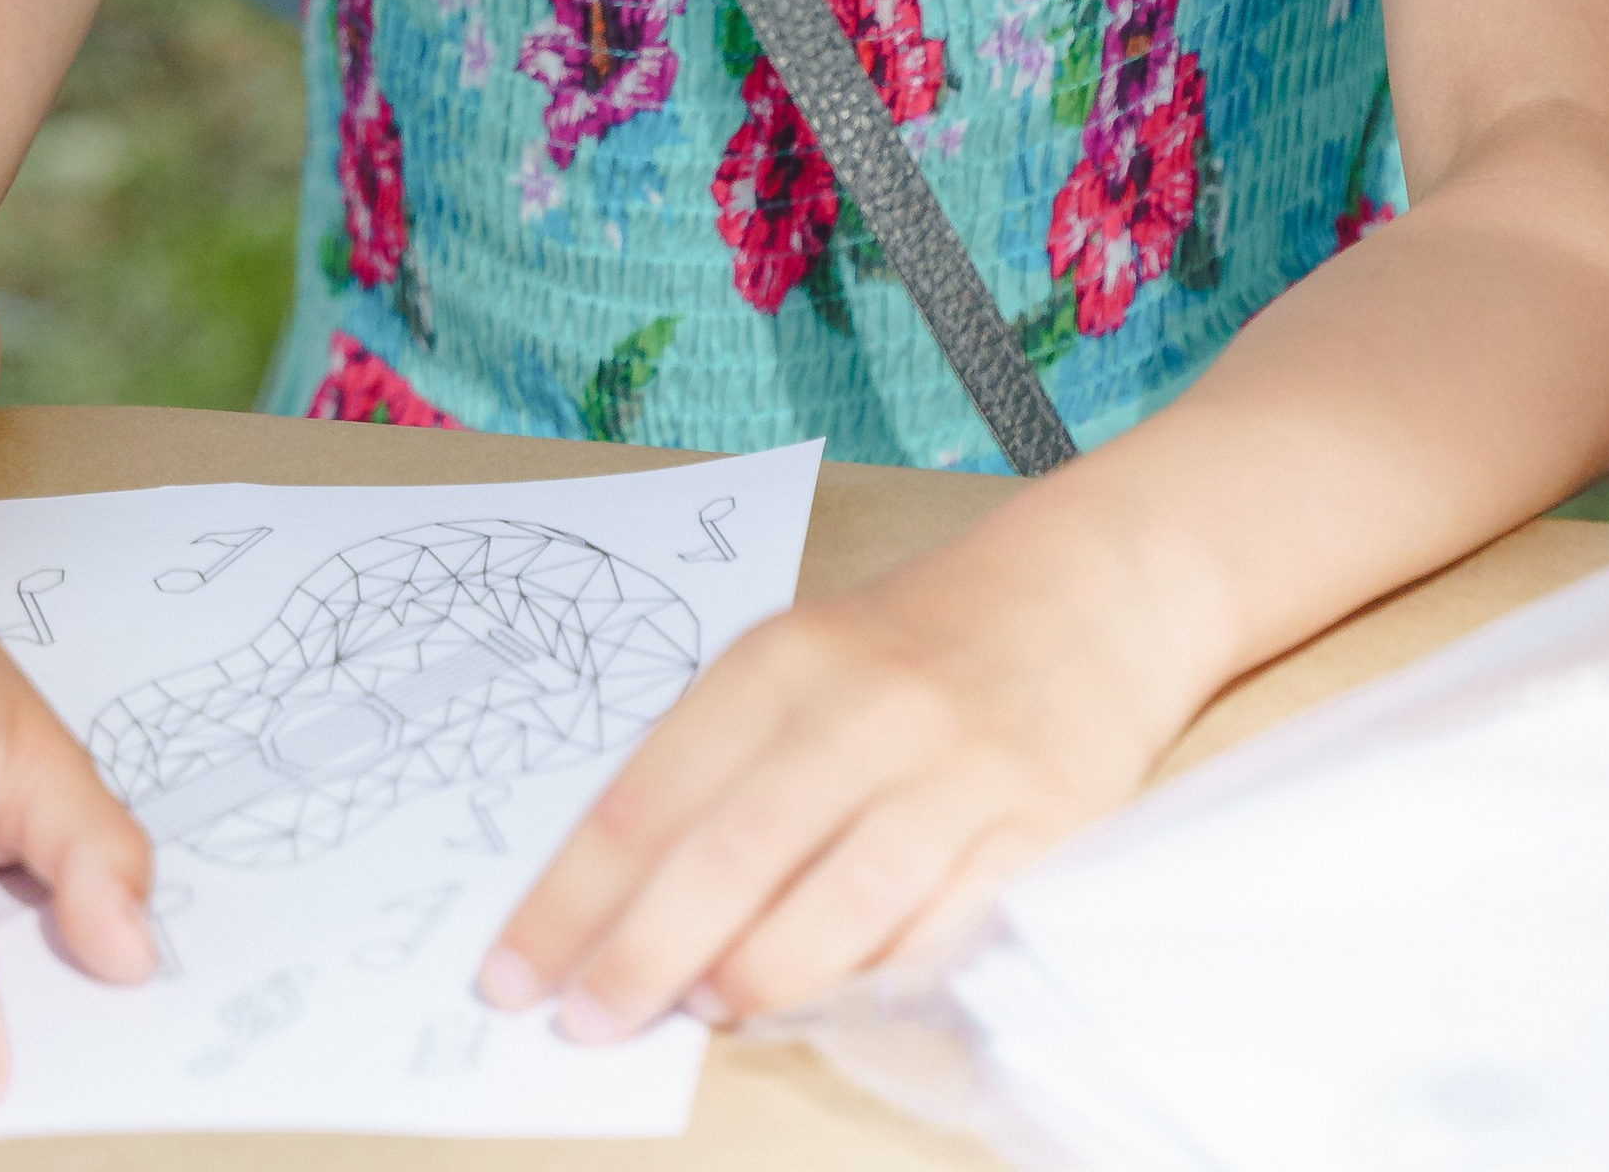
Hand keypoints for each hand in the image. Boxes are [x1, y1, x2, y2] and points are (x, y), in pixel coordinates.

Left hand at [478, 495, 1213, 1037]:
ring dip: (755, 978)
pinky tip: (826, 1006)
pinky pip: (942, 933)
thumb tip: (622, 906)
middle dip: (641, 957)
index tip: (513, 974)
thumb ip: (723, 763)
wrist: (1095, 585)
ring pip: (837, 906)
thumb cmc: (920, 638)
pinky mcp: (1038, 830)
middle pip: (730, 858)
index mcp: (785, 659)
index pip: (649, 796)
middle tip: (584, 1024)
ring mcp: (956, 774)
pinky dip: (874, 983)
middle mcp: (865, 710)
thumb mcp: (804, 657)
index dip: (571, 899)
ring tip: (703, 1012)